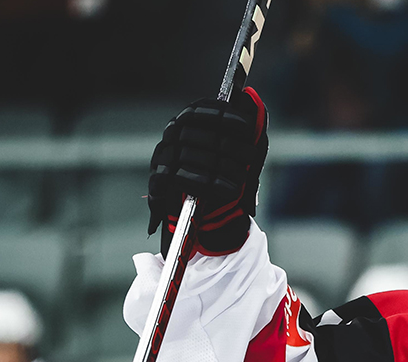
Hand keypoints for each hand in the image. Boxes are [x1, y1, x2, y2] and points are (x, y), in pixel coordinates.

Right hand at [147, 86, 268, 256]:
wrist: (205, 214)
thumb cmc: (222, 176)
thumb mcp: (237, 153)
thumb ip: (243, 130)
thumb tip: (250, 100)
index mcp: (184, 124)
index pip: (196, 111)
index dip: (220, 115)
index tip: (245, 125)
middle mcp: (169, 138)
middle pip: (194, 134)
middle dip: (227, 145)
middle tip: (251, 156)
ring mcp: (161, 158)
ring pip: (188, 156)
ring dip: (220, 167)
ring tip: (243, 179)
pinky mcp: (157, 182)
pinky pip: (179, 179)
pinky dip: (207, 184)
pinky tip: (228, 190)